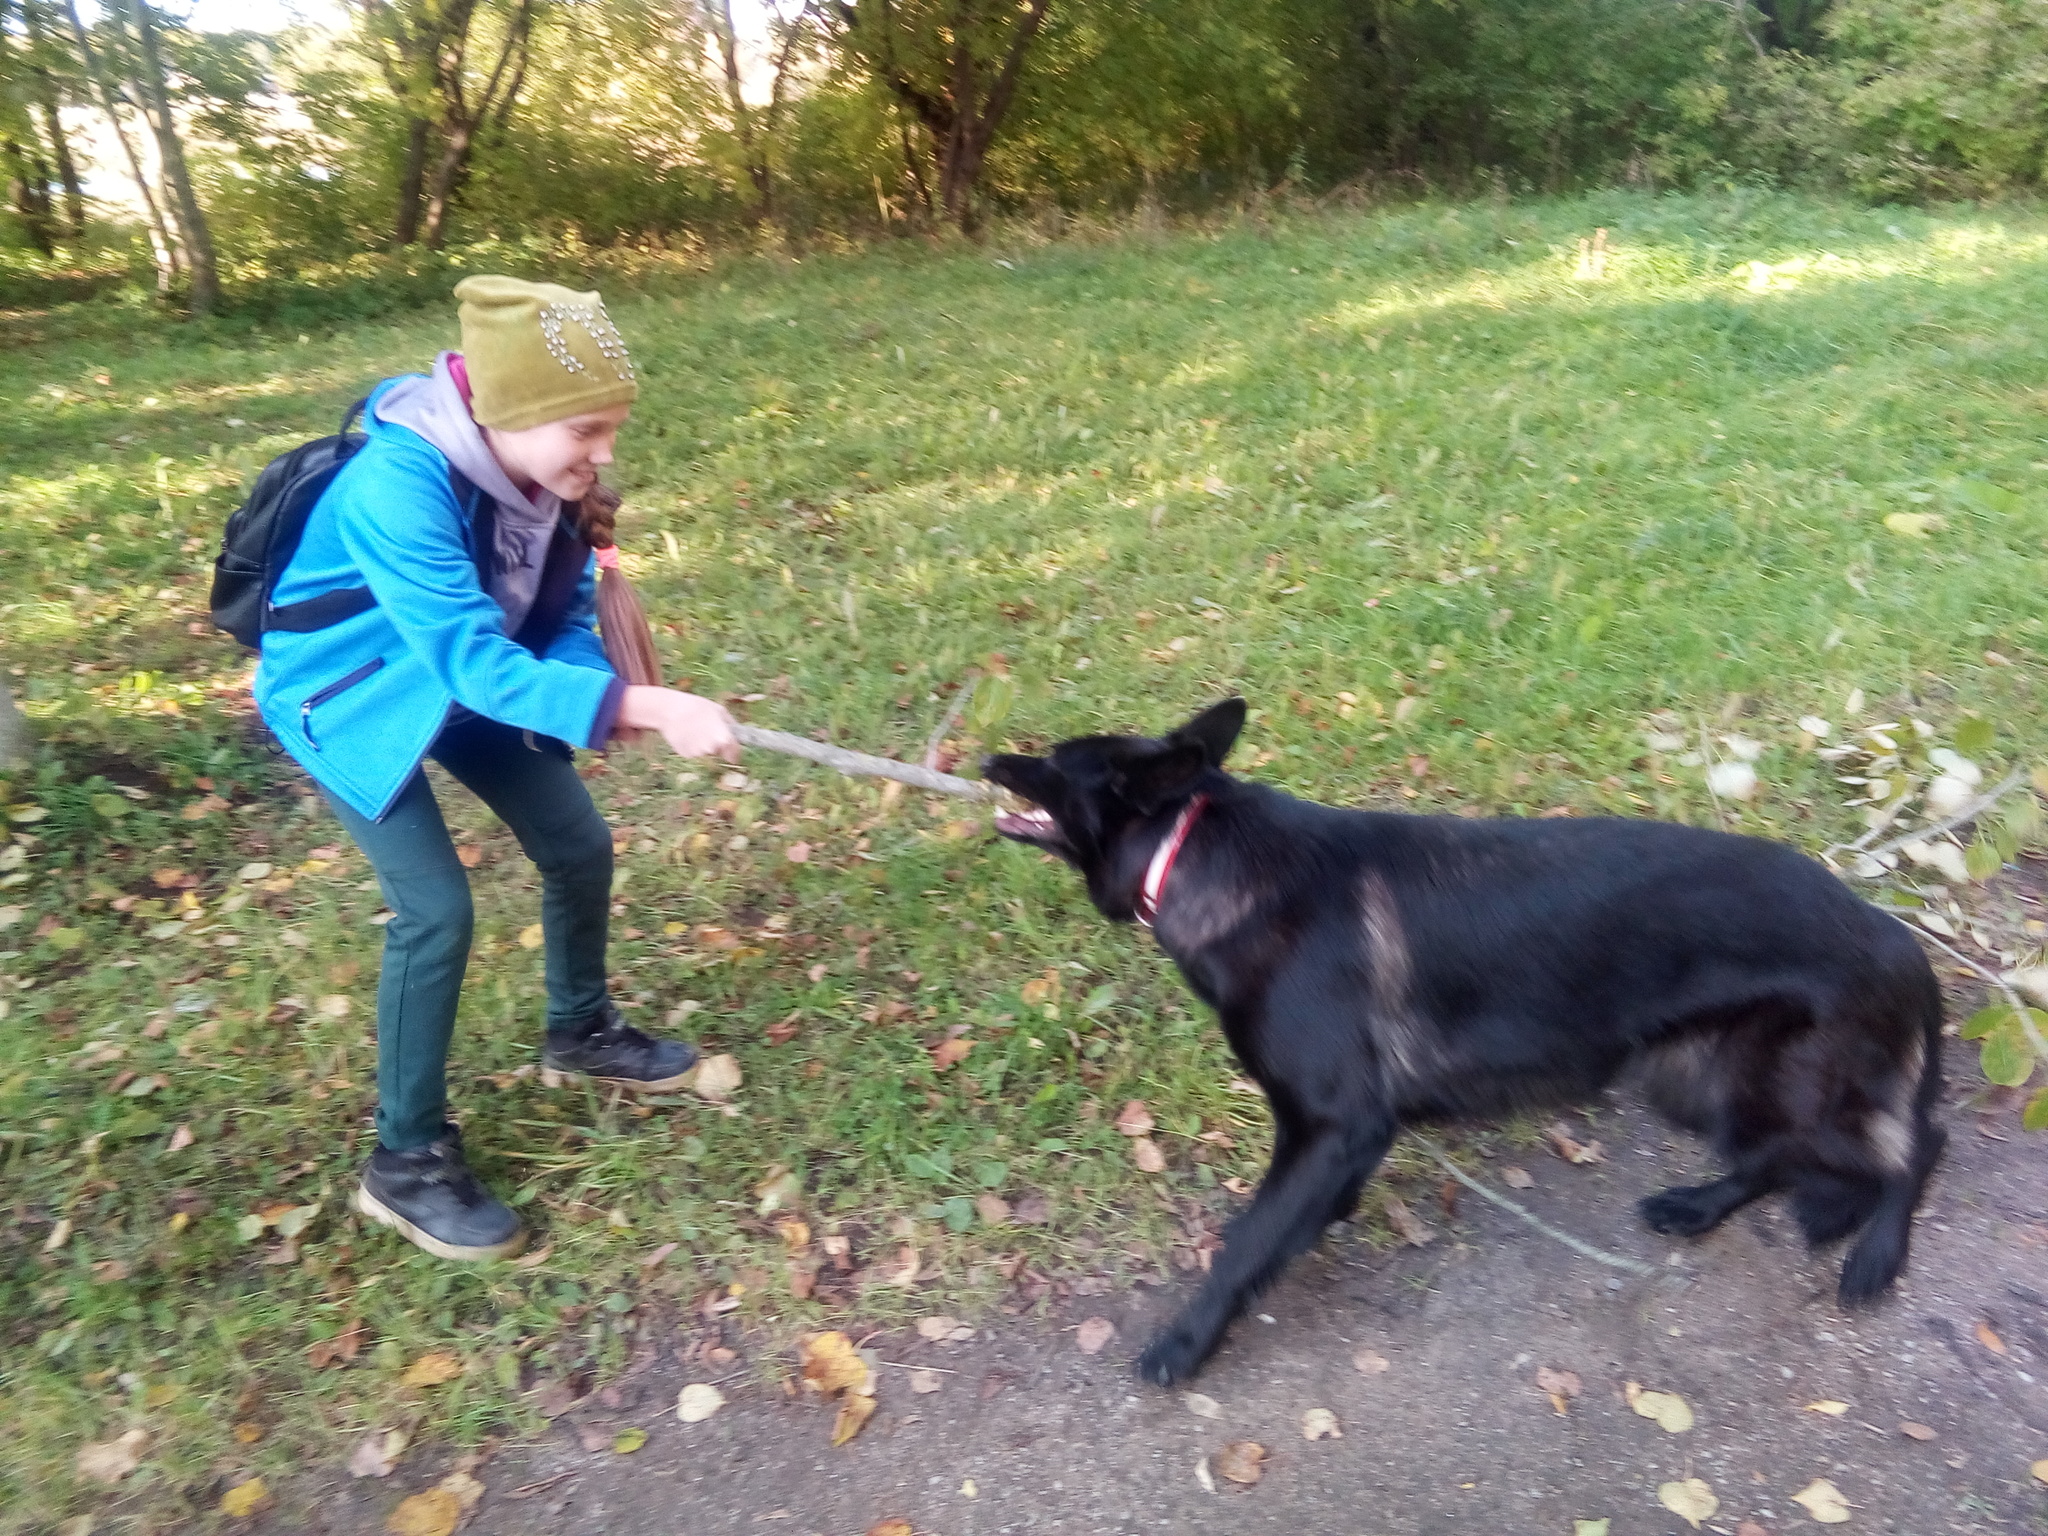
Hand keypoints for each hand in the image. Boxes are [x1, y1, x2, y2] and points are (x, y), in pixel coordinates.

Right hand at [616, 686, 740, 761]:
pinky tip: (686, 733)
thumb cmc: (697, 707)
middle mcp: (711, 748)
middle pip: (719, 751)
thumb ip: (732, 725)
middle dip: (717, 744)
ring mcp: (697, 753)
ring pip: (705, 752)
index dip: (734, 752)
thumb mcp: (720, 711)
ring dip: (703, 744)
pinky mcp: (685, 754)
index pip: (735, 753)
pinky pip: (693, 752)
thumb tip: (740, 736)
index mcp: (723, 738)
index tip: (733, 751)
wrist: (670, 710)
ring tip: (695, 728)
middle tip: (707, 730)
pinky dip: (691, 745)